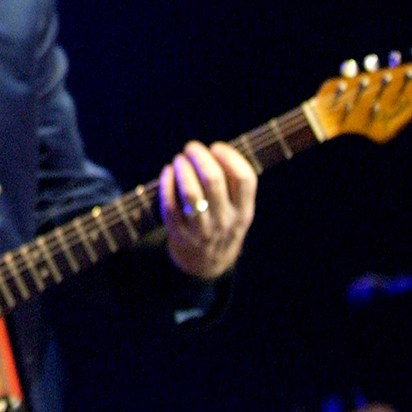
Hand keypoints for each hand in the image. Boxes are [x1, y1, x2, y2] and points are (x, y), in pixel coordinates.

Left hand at [159, 140, 256, 279]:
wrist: (206, 263)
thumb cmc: (222, 223)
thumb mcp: (238, 210)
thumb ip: (233, 184)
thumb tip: (214, 149)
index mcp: (244, 212)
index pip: (244, 179)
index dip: (230, 157)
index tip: (217, 147)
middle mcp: (225, 221)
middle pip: (213, 181)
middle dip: (199, 157)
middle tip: (191, 147)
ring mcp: (201, 229)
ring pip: (190, 193)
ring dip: (182, 169)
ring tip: (179, 160)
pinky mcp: (179, 233)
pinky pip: (170, 205)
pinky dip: (166, 184)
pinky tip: (167, 172)